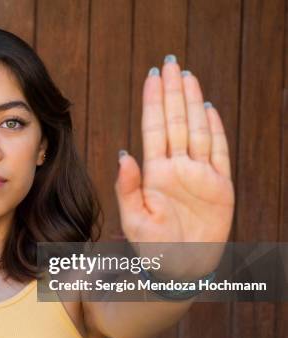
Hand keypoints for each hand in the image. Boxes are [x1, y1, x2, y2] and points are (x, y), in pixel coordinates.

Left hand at [114, 55, 234, 277]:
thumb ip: (127, 187)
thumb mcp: (133, 219)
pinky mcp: (220, 186)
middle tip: (170, 63)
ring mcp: (199, 175)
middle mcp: (176, 168)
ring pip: (198, 130)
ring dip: (193, 103)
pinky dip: (217, 131)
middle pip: (175, 122)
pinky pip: (219, 152)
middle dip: (172, 93)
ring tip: (188, 78)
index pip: (153, 129)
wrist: (179, 269)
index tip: (151, 78)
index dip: (153, 103)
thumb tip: (123, 154)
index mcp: (154, 173)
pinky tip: (210, 109)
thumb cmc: (152, 247)